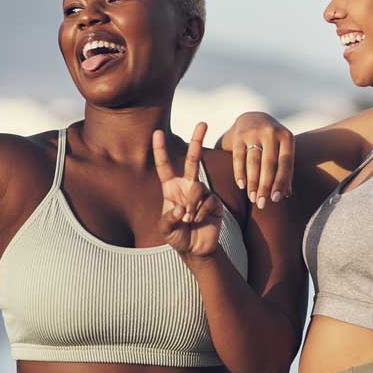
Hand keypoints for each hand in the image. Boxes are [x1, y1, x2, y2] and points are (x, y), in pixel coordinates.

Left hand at [153, 122, 224, 258]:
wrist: (196, 249)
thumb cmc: (178, 237)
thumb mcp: (165, 230)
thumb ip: (168, 219)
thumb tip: (181, 207)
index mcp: (171, 188)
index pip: (164, 166)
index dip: (160, 150)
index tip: (157, 133)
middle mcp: (187, 186)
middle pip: (193, 160)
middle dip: (197, 141)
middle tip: (203, 123)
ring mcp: (203, 193)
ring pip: (198, 187)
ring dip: (192, 205)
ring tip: (188, 219)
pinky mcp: (215, 202)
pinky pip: (209, 200)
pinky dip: (201, 211)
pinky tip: (198, 220)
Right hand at [227, 112, 293, 207]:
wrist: (252, 118)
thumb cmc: (271, 142)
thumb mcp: (282, 151)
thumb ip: (285, 171)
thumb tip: (285, 195)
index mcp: (287, 137)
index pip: (284, 163)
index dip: (280, 182)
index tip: (275, 199)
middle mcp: (271, 132)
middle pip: (268, 164)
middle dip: (265, 186)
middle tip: (262, 204)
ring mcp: (254, 132)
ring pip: (253, 162)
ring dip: (253, 183)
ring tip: (252, 198)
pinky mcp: (239, 135)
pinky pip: (239, 157)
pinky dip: (240, 173)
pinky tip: (241, 186)